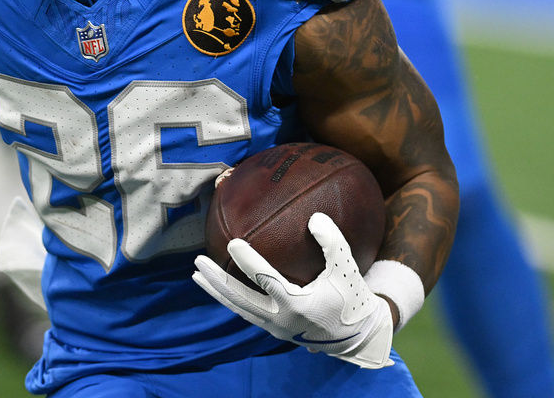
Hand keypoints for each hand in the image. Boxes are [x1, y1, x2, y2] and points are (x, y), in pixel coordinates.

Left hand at [192, 212, 393, 368]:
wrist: (357, 336)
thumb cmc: (352, 298)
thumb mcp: (347, 269)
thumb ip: (333, 243)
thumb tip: (314, 217)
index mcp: (298, 305)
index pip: (266, 281)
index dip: (248, 262)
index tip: (232, 242)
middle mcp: (281, 320)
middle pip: (239, 300)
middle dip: (216, 281)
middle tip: (197, 261)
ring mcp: (275, 327)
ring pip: (238, 309)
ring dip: (217, 291)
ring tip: (196, 274)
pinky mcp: (274, 329)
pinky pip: (245, 312)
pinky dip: (229, 298)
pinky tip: (217, 285)